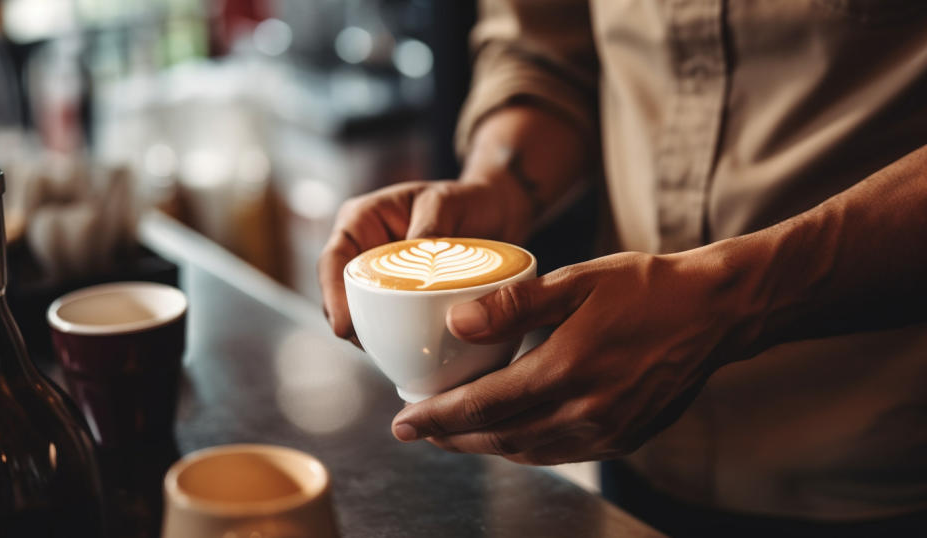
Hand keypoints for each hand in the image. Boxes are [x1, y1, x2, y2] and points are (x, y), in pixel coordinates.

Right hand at [318, 179, 533, 342]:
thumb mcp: (445, 203)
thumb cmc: (466, 199)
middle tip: (367, 347)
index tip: (344, 327)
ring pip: (363, 310)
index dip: (333, 296)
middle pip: (341, 293)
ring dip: (371, 333)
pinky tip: (407, 350)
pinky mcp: (403, 295)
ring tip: (389, 352)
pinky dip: (395, 334)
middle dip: (349, 322)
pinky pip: (391, 318)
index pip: (333, 260)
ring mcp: (382, 275)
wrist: (496, 212)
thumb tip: (417, 265)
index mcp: (362, 220)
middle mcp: (364, 249)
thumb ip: (428, 230)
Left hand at [390, 250, 755, 464]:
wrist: (716, 313)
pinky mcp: (624, 438)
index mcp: (568, 370)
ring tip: (452, 433)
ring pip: (527, 451)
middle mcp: (586, 412)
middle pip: (499, 438)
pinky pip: (559, 453)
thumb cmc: (648, 288)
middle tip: (416, 430)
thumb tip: (457, 323)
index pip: (485, 406)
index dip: (438, 418)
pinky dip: (522, 446)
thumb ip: (515, 305)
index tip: (403, 422)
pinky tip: (508, 432)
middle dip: (451, 438)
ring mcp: (607, 432)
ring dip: (483, 446)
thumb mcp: (579, 280)